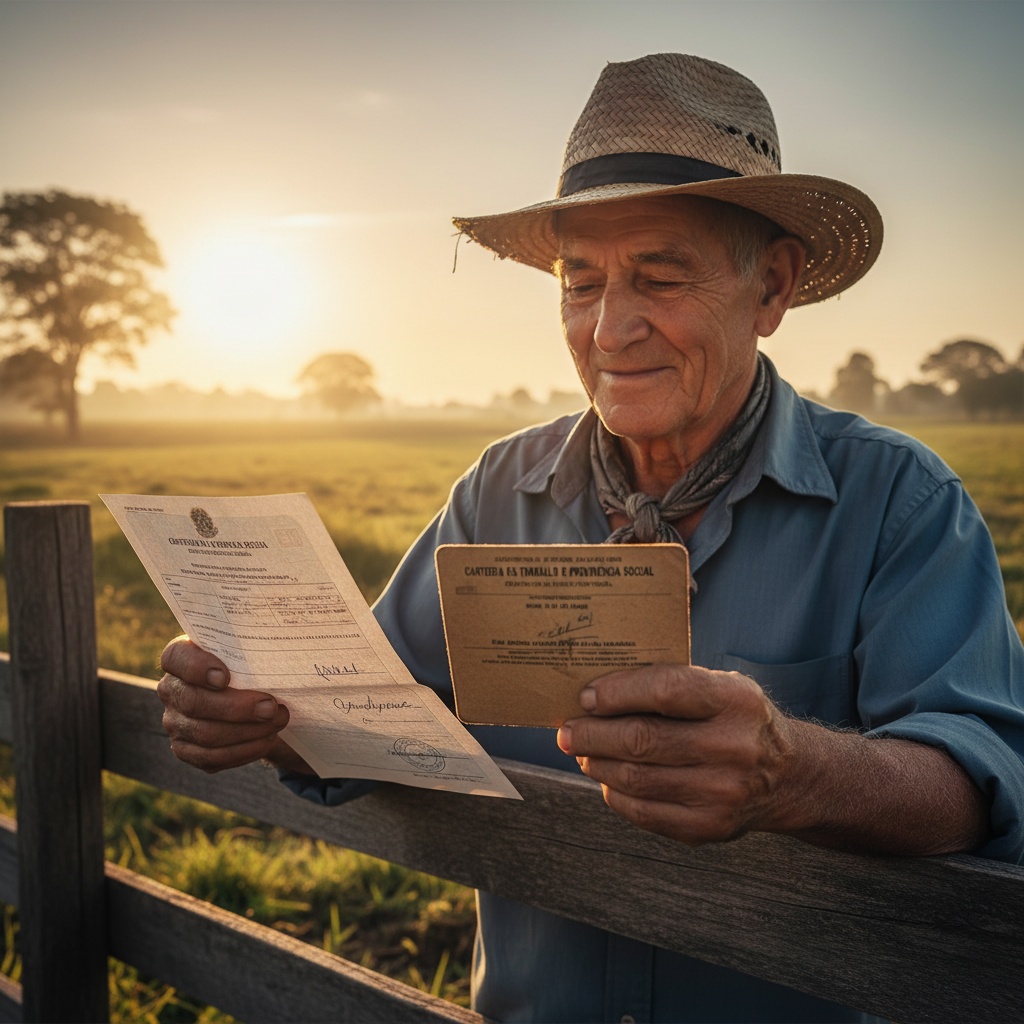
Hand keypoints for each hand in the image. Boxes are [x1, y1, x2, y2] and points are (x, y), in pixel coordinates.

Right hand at [158, 635, 303, 773]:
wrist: (249, 693)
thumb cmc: (247, 664)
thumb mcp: (247, 648)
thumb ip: (252, 645)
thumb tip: (282, 639)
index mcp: (179, 658)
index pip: (175, 658)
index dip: (197, 668)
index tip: (225, 677)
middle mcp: (171, 690)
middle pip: (194, 702)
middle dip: (237, 708)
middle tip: (270, 707)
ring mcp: (175, 722)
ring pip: (205, 734)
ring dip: (247, 731)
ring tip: (278, 721)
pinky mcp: (186, 749)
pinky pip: (212, 758)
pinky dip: (244, 751)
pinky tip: (266, 740)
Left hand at [556, 664, 796, 845]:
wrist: (788, 777)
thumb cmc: (736, 720)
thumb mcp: (721, 686)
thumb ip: (669, 684)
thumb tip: (596, 694)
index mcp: (735, 701)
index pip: (664, 690)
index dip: (616, 693)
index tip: (586, 697)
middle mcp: (732, 747)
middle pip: (641, 740)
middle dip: (591, 733)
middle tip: (567, 729)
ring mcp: (721, 793)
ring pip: (635, 778)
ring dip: (596, 763)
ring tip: (581, 751)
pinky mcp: (708, 828)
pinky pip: (643, 811)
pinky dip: (614, 793)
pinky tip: (607, 777)